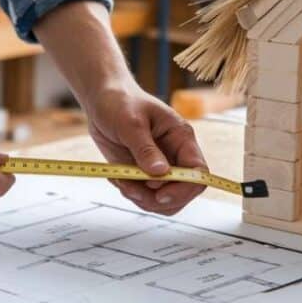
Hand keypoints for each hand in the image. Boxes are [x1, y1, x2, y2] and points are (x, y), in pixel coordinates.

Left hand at [84, 81, 206, 215]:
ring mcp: (161, 168)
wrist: (102, 101)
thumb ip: (145, 149)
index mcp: (181, 138)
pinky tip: (118, 179)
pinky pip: (146, 197)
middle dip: (160, 199)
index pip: (198, 172)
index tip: (160, 195)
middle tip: (132, 189)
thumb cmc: (120, 102)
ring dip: (143, 199)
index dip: (185, 188)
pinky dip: (132, 195)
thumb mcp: (131, 122)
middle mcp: (176, 156)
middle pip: (185, 192)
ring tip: (122, 182)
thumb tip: (160, 173)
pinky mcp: (144, 174)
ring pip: (165, 201)